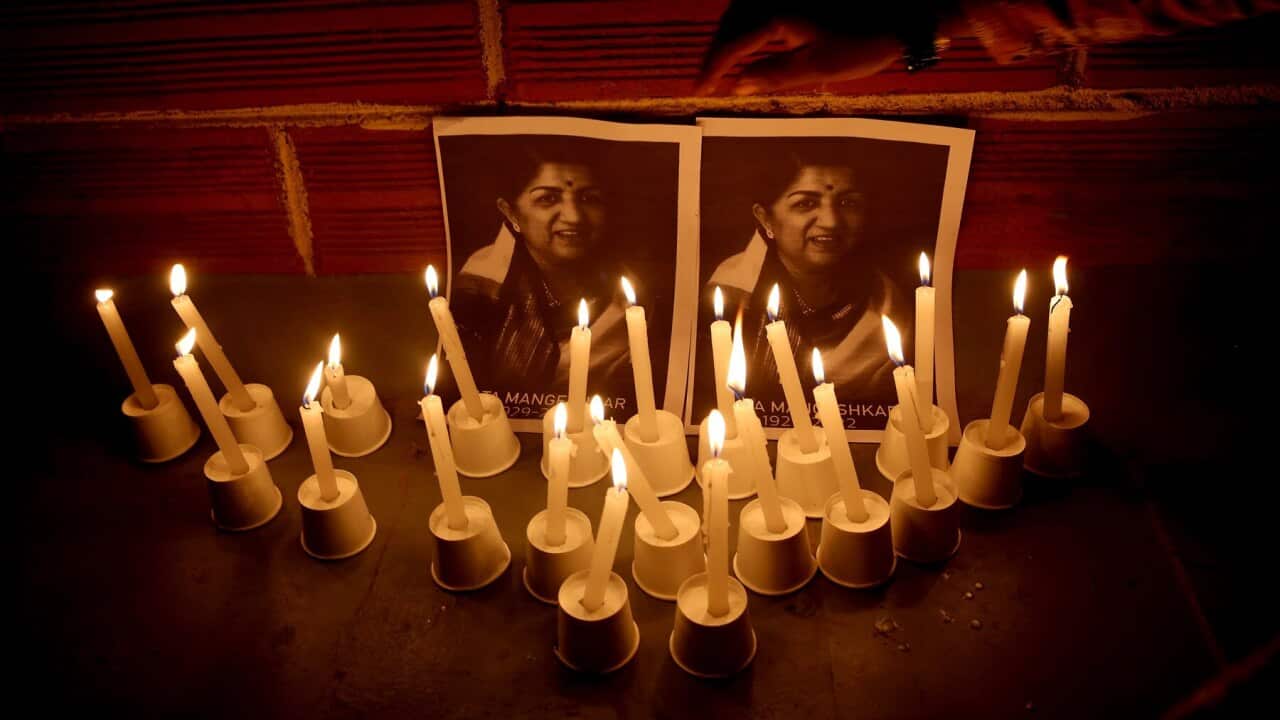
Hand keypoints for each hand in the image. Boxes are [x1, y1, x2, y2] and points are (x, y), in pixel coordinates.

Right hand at [695, 3, 905, 95]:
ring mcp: (785, 2)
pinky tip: (746, 53)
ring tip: (720, 71)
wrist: (895, 23)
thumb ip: (773, 75)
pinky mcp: (795, 7)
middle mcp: (777, 3)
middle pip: (732, 27)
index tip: (700, 91)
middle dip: (716, 55)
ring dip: (729, 44)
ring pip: (743, 19)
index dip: (713, 69)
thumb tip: (738, 87)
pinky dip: (747, 36)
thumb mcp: (816, 69)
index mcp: (778, 18)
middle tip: (705, 83)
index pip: (733, 45)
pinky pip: (759, 17)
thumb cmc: (859, 46)